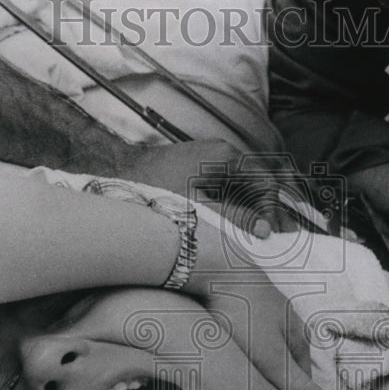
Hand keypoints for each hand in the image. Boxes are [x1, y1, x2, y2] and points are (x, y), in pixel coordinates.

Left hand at [120, 140, 300, 234]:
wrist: (109, 194)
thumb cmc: (154, 199)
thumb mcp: (200, 213)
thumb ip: (237, 219)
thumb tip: (266, 229)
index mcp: (223, 155)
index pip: (264, 180)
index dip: (273, 209)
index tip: (274, 235)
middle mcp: (214, 153)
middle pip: (253, 181)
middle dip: (267, 209)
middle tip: (279, 236)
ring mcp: (200, 162)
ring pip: (237, 186)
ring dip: (250, 210)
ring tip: (258, 236)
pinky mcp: (186, 173)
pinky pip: (219, 189)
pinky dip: (231, 207)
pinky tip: (232, 227)